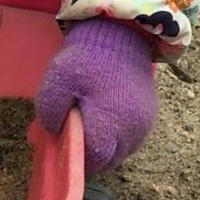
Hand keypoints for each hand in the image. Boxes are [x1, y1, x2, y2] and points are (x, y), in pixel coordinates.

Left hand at [34, 18, 157, 173]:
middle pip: (109, 161)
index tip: (65, 150)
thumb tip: (54, 132)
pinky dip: (115, 140)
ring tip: (89, 132)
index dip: (78, 159)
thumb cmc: (88, 60)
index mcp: (111, 121)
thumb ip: (50, 109)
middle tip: (74, 142)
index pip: (95, 158)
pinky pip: (129, 142)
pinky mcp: (149, 120)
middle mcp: (133, 130)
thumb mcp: (58, 78)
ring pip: (120, 154)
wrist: (119, 38)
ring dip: (104, 150)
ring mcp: (144, 126)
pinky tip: (103, 125)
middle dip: (90, 158)